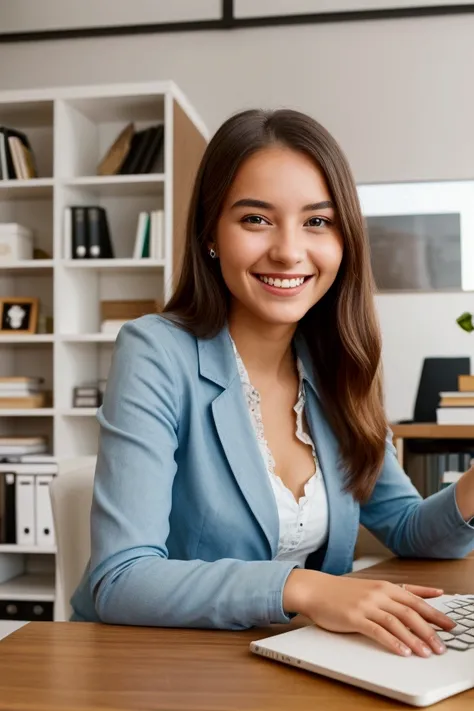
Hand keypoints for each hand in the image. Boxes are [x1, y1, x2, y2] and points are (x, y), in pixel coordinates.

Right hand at [283, 570, 455, 657]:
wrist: (316, 589)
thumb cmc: (344, 591)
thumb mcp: (373, 587)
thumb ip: (398, 592)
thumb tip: (426, 595)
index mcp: (385, 586)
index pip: (416, 599)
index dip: (435, 612)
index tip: (450, 625)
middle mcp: (378, 593)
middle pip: (410, 612)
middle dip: (430, 630)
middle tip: (442, 645)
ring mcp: (366, 605)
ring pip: (397, 622)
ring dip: (414, 639)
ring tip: (426, 653)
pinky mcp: (355, 617)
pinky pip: (377, 630)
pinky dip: (392, 641)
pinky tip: (402, 650)